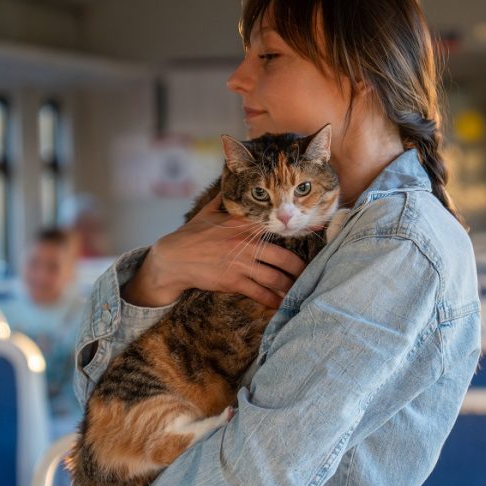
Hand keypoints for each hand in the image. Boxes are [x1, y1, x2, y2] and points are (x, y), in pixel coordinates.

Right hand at [123, 195, 305, 308]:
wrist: (173, 258)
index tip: (310, 239)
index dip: (295, 235)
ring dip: (290, 288)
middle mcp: (246, 244)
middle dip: (300, 269)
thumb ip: (226, 199)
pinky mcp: (233, 281)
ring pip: (275, 278)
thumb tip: (231, 180)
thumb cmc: (192, 234)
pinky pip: (259, 293)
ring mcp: (240, 264)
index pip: (276, 228)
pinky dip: (272, 301)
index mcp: (244, 225)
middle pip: (284, 258)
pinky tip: (280, 306)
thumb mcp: (209, 212)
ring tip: (299, 293)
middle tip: (311, 275)